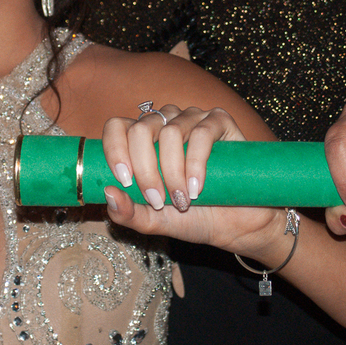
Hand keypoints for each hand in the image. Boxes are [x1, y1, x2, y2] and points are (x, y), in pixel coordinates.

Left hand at [99, 105, 284, 260]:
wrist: (236, 225)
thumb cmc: (193, 218)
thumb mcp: (154, 221)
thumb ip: (128, 213)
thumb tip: (109, 192)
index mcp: (143, 140)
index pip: (117, 127)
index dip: (115, 150)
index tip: (124, 181)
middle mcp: (165, 122)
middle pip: (141, 130)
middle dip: (145, 170)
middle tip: (158, 200)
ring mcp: (192, 119)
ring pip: (170, 132)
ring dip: (172, 171)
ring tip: (184, 200)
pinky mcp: (220, 121)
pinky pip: (202, 132)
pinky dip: (196, 162)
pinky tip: (197, 187)